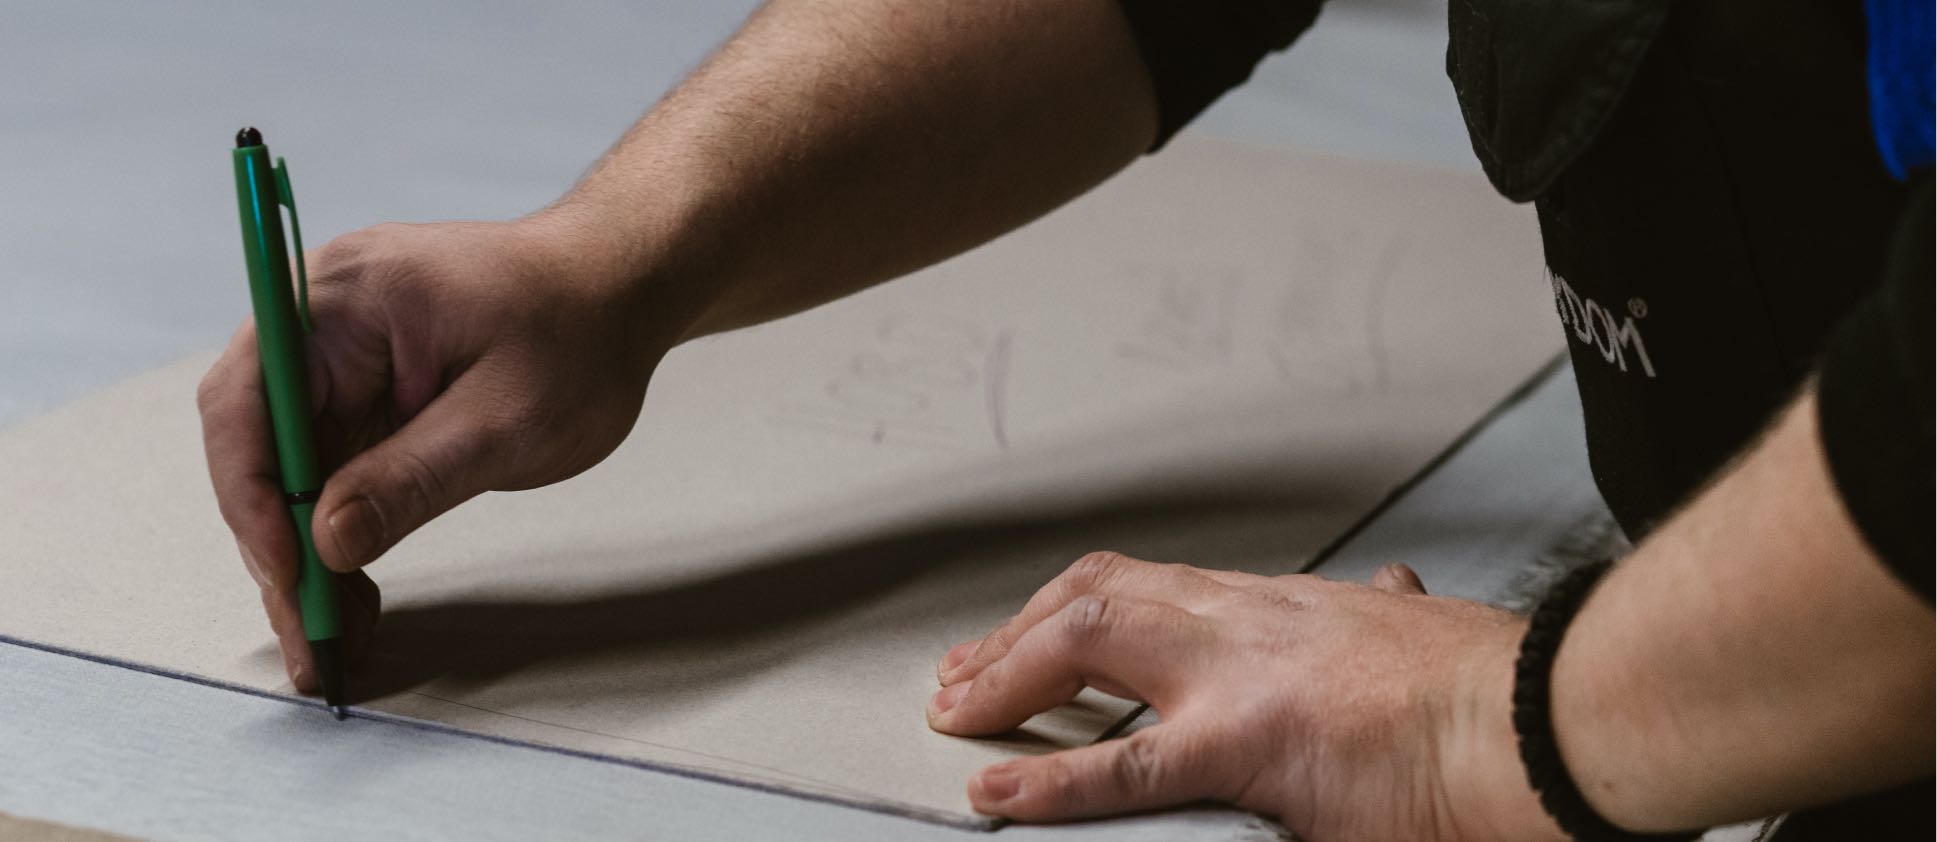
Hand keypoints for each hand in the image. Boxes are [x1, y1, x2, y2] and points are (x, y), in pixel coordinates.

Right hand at [198, 217, 663, 691]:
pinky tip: (353, 597)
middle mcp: (322, 324)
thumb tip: (326, 542)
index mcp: (342, 299)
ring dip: (307, 554)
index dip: (254, 495)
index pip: (247, 400)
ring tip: (333, 639)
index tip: (290, 571)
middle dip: (278, 545)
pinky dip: (341, 532)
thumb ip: (413, 478)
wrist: (621, 290)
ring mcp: (342, 361)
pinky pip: (332, 471)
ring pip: (292, 472)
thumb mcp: (506, 418)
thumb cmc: (580, 330)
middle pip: (260, 446)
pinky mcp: (367, 395)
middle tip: (309, 637)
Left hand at [927, 552, 1563, 840]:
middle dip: (1014, 636)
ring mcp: (1245, 678)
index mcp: (1281, 609)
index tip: (1022, 637)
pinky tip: (998, 790)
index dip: (1067, 609)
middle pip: (1097, 597)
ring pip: (1091, 642)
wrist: (1552, 721)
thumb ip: (1385, 618)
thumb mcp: (1423, 635)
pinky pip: (1126, 762)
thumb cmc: (1499, 691)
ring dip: (1008, 677)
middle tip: (959, 676)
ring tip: (952, 714)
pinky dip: (1050, 776)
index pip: (1146, 586)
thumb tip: (1389, 595)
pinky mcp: (1257, 744)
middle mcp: (1248, 622)